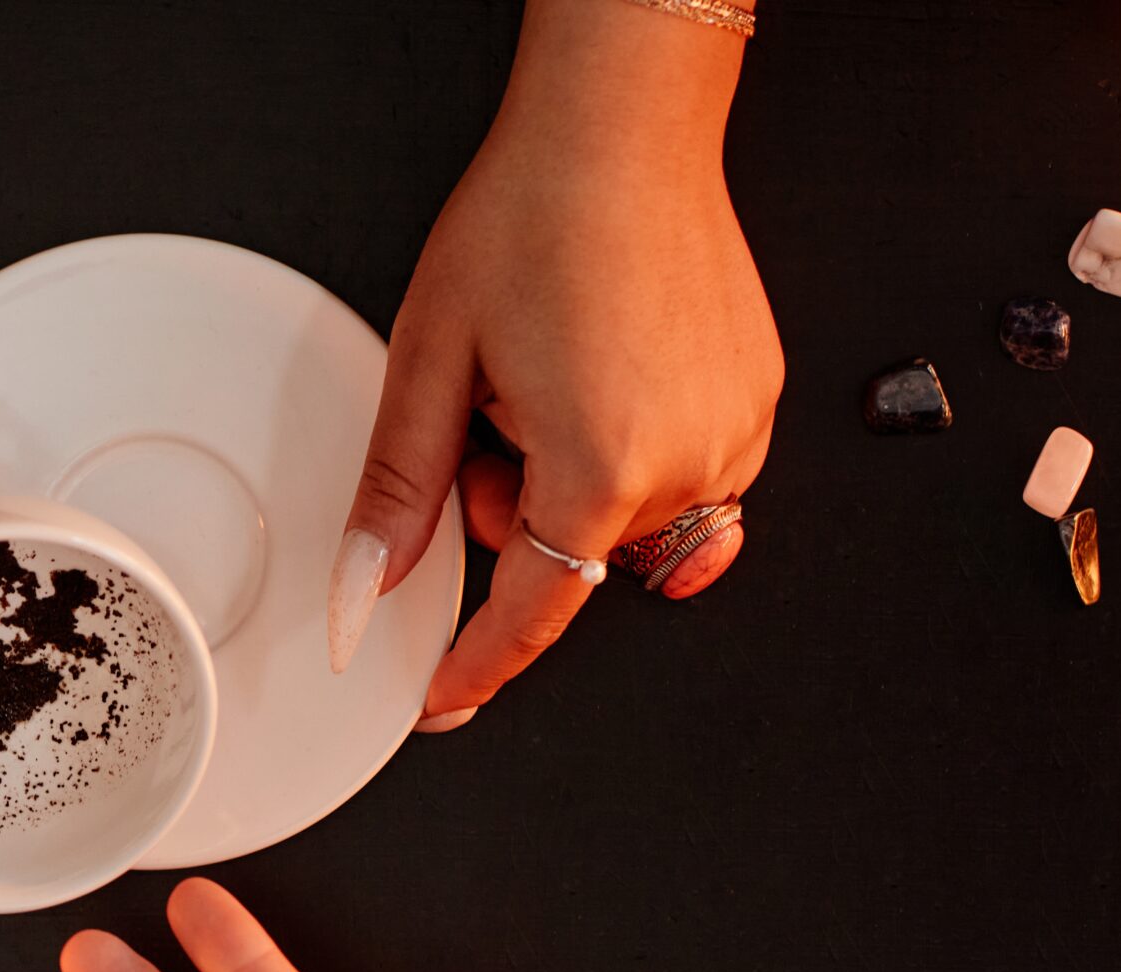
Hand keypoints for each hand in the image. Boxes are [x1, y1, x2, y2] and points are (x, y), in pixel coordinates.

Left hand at [331, 0, 782, 726]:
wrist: (619, 125)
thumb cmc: (534, 217)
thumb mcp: (431, 363)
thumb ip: (396, 493)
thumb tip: (363, 591)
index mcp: (601, 467)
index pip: (532, 612)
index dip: (476, 663)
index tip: (443, 698)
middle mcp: (688, 461)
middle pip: (568, 551)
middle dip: (510, 505)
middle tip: (491, 408)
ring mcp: (736, 428)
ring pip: (621, 514)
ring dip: (569, 472)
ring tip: (549, 371)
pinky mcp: (757, 396)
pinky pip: (676, 469)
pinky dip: (622, 445)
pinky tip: (599, 365)